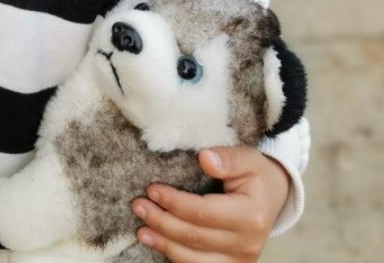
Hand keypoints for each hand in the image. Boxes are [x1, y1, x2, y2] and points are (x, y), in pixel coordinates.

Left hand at [129, 145, 290, 260]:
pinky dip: (175, 256)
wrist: (271, 198)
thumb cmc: (255, 175)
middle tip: (138, 205)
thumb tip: (205, 158)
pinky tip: (157, 243)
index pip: (204, 212)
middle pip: (195, 237)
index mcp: (251, 216)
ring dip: (164, 244)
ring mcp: (240, 260)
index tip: (152, 189)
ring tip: (141, 230)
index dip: (175, 202)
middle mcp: (247, 244)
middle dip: (162, 222)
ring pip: (194, 259)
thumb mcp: (248, 158)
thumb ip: (228, 158)